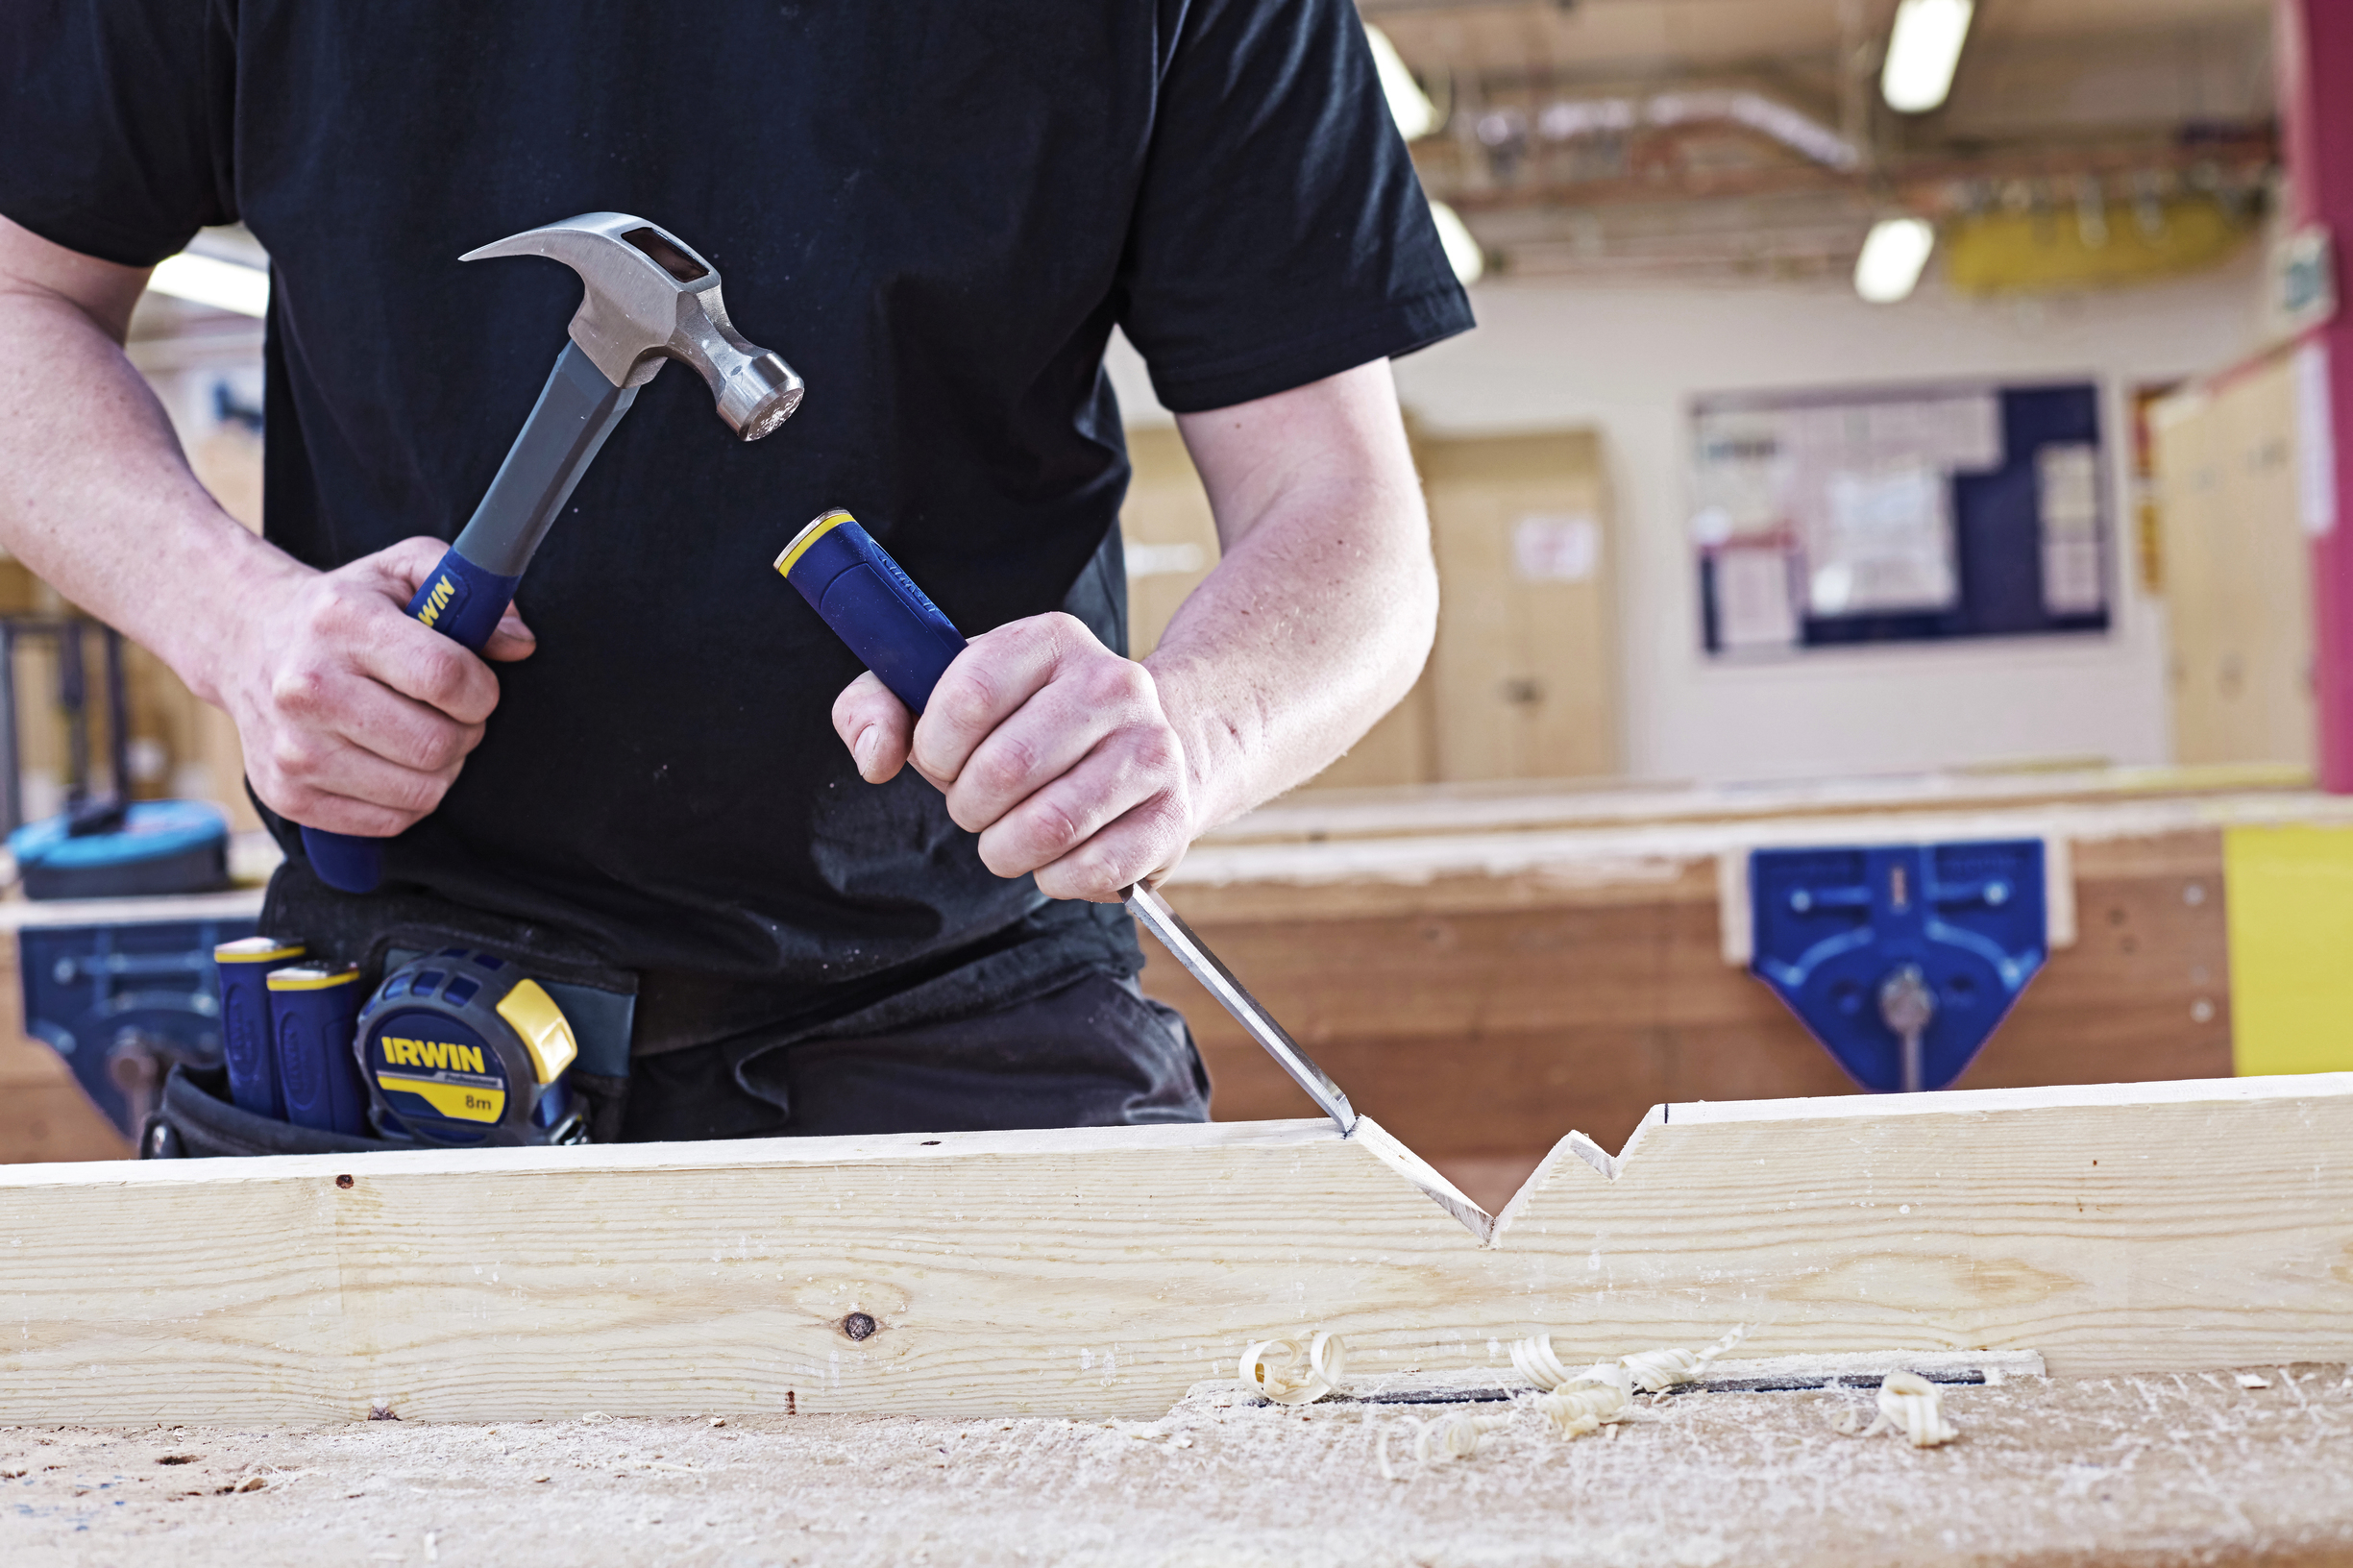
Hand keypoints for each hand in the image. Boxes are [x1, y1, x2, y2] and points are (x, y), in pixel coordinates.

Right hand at [203, 537, 534, 835]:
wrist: (249, 641)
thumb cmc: (344, 609)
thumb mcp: (401, 571)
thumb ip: (469, 588)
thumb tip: (520, 643)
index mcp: (340, 623)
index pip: (445, 677)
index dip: (482, 689)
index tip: (476, 684)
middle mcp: (306, 689)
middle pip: (437, 744)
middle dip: (466, 731)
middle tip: (451, 713)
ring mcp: (292, 749)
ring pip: (421, 791)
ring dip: (442, 768)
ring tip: (420, 734)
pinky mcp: (288, 796)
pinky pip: (390, 822)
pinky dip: (408, 798)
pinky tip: (390, 761)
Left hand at [831, 612, 1193, 901]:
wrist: (1141, 749)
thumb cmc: (1023, 725)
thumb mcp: (942, 694)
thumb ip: (878, 706)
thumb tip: (876, 756)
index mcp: (1051, 640)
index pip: (968, 696)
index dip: (936, 748)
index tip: (943, 759)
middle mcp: (1113, 684)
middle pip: (1005, 768)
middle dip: (969, 805)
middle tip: (979, 804)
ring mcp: (1151, 750)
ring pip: (1047, 827)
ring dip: (1006, 849)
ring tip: (1011, 835)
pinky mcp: (1170, 816)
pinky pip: (1089, 869)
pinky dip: (1053, 878)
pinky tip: (1057, 856)